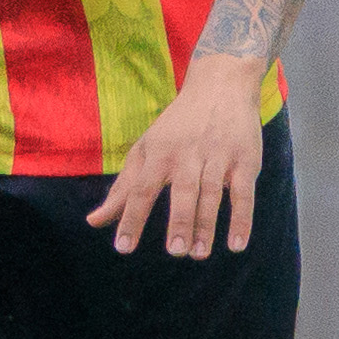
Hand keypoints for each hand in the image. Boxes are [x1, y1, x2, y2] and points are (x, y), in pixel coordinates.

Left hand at [88, 56, 266, 257]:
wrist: (221, 85)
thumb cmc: (177, 126)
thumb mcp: (145, 149)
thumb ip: (122, 189)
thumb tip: (93, 222)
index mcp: (159, 152)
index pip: (142, 189)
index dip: (132, 218)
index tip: (124, 247)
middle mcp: (188, 154)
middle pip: (182, 190)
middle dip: (179, 221)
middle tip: (174, 251)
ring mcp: (218, 156)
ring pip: (212, 194)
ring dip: (206, 225)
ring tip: (199, 253)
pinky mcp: (245, 160)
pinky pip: (243, 193)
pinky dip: (242, 219)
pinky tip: (237, 244)